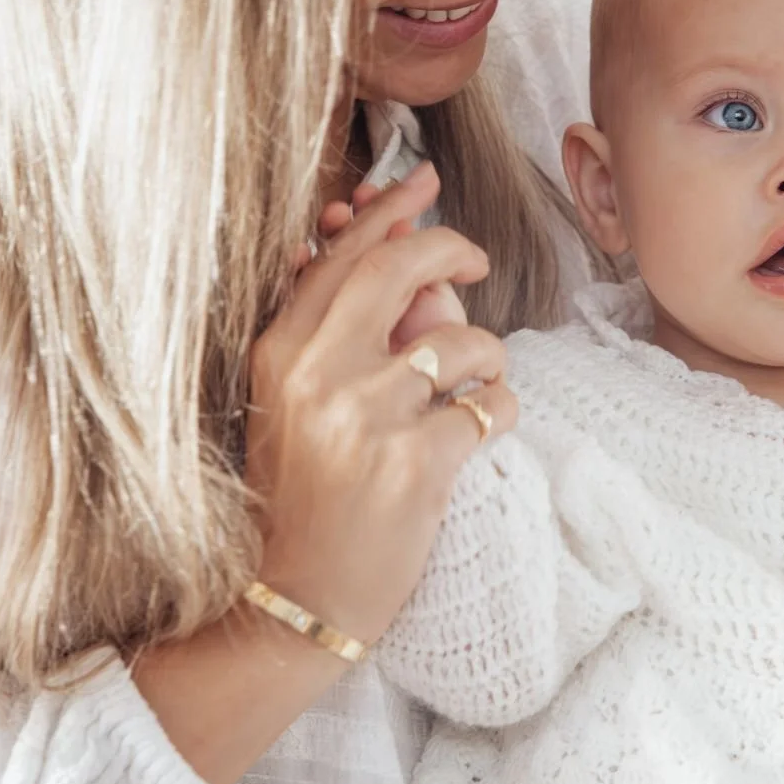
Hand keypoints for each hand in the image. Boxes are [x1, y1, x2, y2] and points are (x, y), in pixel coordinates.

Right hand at [246, 162, 516, 644]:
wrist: (288, 599)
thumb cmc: (298, 496)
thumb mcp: (289, 403)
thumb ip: (331, 332)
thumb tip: (394, 252)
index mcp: (280, 352)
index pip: (342, 255)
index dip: (390, 210)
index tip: (425, 184)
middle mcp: (317, 373)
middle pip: (398, 269)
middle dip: (448, 246)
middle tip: (475, 259)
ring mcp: (365, 417)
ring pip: (460, 343)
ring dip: (487, 356)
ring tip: (478, 384)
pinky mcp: (413, 464)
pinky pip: (491, 406)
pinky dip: (503, 409)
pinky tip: (486, 426)